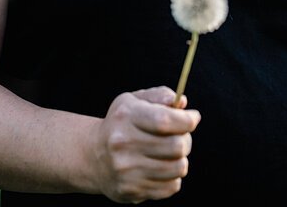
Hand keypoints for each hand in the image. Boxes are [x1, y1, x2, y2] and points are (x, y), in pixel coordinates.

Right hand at [91, 86, 199, 202]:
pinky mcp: (130, 191)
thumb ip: (159, 95)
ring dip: (181, 159)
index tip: (193, 118)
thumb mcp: (134, 100)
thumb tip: (182, 102)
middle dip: (186, 139)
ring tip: (170, 153)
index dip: (187, 120)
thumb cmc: (122, 124)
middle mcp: (123, 144)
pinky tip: (160, 168)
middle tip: (181, 136)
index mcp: (125, 117)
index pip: (165, 120)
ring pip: (178, 168)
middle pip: (176, 146)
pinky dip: (173, 177)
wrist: (93, 156)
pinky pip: (171, 187)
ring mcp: (126, 170)